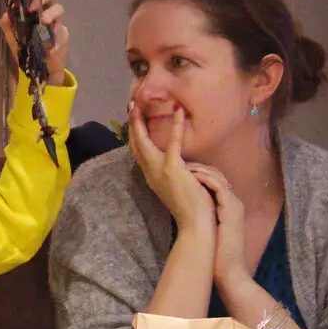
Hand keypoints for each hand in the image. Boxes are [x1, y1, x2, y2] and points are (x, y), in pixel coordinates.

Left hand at [0, 0, 69, 84]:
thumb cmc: (26, 46)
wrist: (37, 67)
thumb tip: (6, 13)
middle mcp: (47, 9)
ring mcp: (57, 22)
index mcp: (36, 5)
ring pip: (59, 8)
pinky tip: (48, 42)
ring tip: (42, 20)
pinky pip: (62, 31)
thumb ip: (8, 24)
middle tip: (33, 5)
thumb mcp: (13, 35)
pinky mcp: (63, 35)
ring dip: (51, 12)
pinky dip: (55, 35)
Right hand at [127, 103, 213, 234]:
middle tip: (131, 104)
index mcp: (152, 177)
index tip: (134, 118)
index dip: (134, 134)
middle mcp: (150, 173)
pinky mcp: (172, 168)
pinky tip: (178, 110)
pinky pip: (172, 142)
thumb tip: (180, 159)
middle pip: (135, 144)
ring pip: (143, 142)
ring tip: (140, 104)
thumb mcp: (178, 185)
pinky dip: (175, 125)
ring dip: (140, 122)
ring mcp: (159, 170)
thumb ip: (175, 172)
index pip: (138, 152)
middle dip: (132, 124)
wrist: (195, 224)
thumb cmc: (193, 207)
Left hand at [187, 164, 248, 290]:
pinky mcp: (232, 210)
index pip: (215, 180)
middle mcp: (233, 202)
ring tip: (183, 165)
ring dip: (200, 169)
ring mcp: (234, 205)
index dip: (199, 172)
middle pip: (217, 174)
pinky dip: (206, 179)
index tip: (181, 168)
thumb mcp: (207, 229)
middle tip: (180, 161)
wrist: (229, 272)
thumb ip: (201, 216)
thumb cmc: (216, 255)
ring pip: (219, 177)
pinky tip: (191, 176)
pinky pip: (220, 187)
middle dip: (198, 166)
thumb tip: (183, 209)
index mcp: (228, 206)